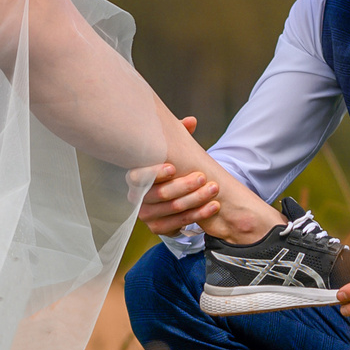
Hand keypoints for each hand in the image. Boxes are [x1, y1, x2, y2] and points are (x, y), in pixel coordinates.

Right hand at [137, 120, 221, 234]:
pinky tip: (213, 206)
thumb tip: (191, 122)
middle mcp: (137, 198)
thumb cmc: (173, 168)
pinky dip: (199, 215)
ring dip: (196, 200)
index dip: (154, 173)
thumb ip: (181, 134)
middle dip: (184, 186)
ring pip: (173, 209)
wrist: (174, 195)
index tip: (172, 168)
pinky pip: (179, 224)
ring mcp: (146, 215)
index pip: (137, 177)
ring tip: (213, 189)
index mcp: (136, 177)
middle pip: (160, 194)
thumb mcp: (175, 150)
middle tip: (202, 177)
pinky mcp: (158, 228)